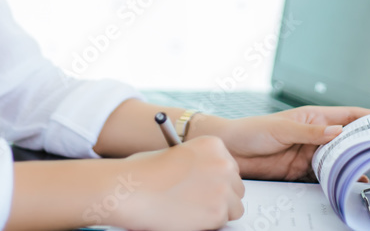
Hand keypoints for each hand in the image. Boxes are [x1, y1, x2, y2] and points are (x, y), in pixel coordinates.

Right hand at [110, 135, 244, 230]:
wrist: (133, 190)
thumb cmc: (144, 172)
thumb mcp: (177, 153)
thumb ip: (199, 163)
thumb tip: (209, 179)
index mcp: (213, 145)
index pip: (230, 167)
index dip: (217, 178)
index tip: (206, 184)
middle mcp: (223, 164)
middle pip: (236, 186)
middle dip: (220, 195)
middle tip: (198, 200)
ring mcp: (222, 188)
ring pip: (235, 206)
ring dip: (218, 210)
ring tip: (193, 209)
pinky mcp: (217, 212)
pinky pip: (223, 221)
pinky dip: (209, 223)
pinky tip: (189, 216)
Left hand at [191, 106, 369, 181]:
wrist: (229, 150)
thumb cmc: (250, 130)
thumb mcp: (281, 128)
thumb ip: (309, 132)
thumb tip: (336, 131)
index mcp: (313, 117)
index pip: (348, 115)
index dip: (369, 117)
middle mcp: (315, 135)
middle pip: (348, 139)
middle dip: (365, 144)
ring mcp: (309, 153)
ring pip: (338, 159)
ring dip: (352, 164)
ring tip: (369, 171)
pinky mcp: (301, 171)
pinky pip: (324, 175)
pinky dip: (336, 179)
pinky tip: (346, 184)